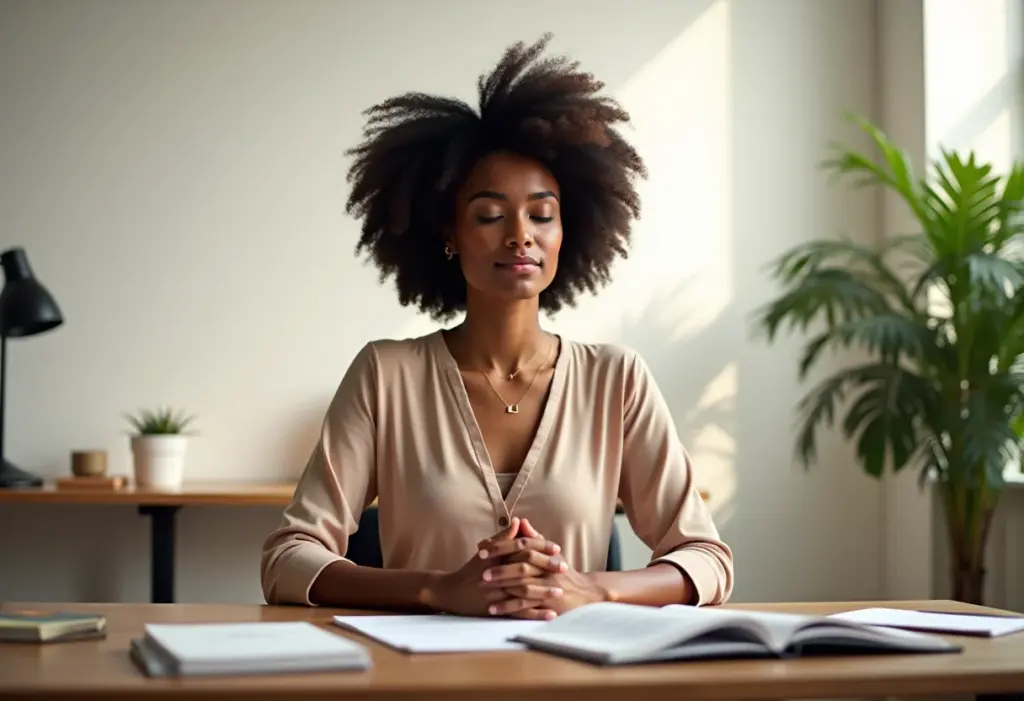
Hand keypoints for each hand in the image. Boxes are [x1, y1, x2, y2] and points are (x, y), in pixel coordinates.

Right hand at [424, 517, 564, 616]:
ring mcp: (494, 593)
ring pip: (522, 592)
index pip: (520, 548)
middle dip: (545, 568)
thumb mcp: (486, 551)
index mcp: (494, 557)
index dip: (540, 547)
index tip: (557, 549)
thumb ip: (504, 537)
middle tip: (564, 568)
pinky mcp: (494, 609)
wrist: (449, 592)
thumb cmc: (471, 570)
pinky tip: (549, 614)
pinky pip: (517, 612)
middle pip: (524, 569)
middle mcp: (494, 574)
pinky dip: (534, 613)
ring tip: (560, 591)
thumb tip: (520, 521)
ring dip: (543, 592)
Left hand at [480, 523, 608, 619]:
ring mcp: (548, 588)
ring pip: (522, 587)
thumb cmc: (562, 571)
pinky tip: (493, 609)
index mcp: (545, 554)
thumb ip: (534, 538)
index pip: (521, 546)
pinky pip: (526, 607)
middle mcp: (548, 570)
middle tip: (480, 573)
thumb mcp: (551, 553)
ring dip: (501, 589)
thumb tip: (520, 521)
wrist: (585, 593)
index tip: (481, 550)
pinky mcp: (548, 605)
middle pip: (521, 567)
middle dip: (499, 569)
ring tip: (482, 591)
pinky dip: (508, 608)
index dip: (501, 547)